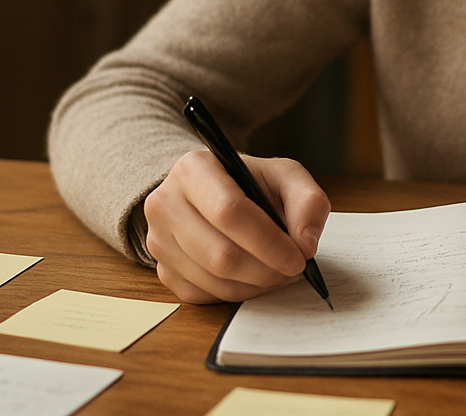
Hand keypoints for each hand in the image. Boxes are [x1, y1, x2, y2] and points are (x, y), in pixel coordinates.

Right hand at [142, 149, 329, 303]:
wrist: (213, 194)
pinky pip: (204, 296)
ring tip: (277, 271)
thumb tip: (306, 243)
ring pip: (213, 280)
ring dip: (255, 284)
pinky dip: (237, 293)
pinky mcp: (163, 270)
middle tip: (293, 269)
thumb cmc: (249, 184)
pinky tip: (253, 277)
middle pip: (220, 254)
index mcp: (193, 169)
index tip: (298, 257)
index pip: (229, 212)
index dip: (268, 241)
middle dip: (266, 269)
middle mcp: (165, 203)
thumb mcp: (284, 176)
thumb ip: (307, 201)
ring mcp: (159, 240)